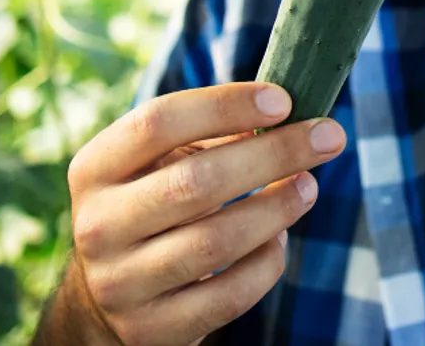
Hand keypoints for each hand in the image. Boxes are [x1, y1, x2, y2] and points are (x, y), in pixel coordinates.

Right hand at [51, 82, 346, 345]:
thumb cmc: (155, 203)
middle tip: (328, 137)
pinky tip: (279, 239)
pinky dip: (265, 263)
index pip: (158, 123)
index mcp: (96, 168)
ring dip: (276, 208)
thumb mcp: (161, 162)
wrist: (108, 293)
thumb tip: (287, 115)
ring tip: (308, 186)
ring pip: (215, 242)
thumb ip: (212, 135)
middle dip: (274, 154)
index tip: (283, 100)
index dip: (225, 106)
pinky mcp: (150, 329)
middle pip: (195, 182)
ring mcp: (119, 283)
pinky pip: (226, 296)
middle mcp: (97, 225)